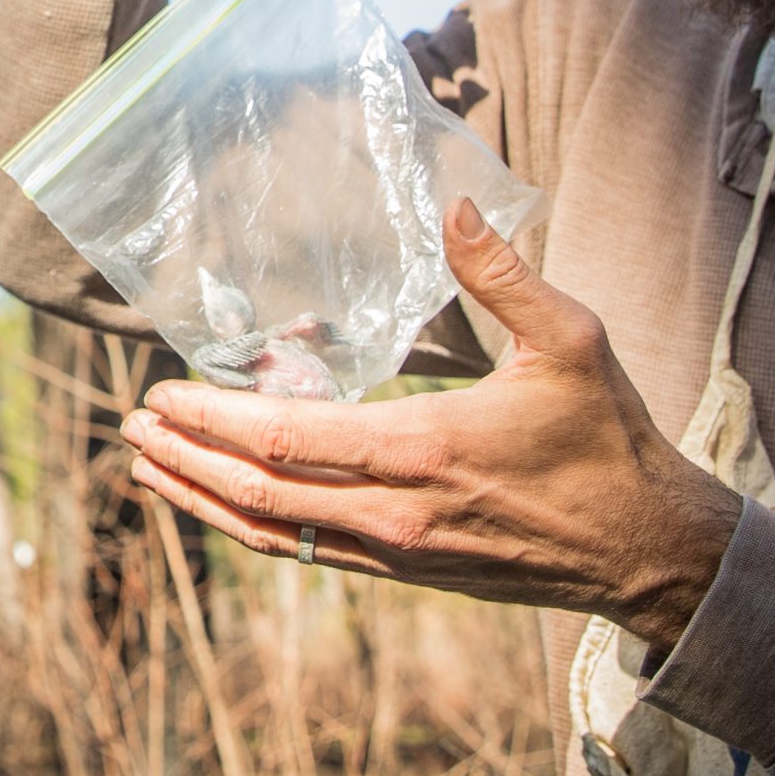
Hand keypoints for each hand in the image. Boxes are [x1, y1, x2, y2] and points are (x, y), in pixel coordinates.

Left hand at [120, 199, 743, 650]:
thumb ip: (504, 274)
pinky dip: (252, 527)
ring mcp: (398, 550)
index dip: (215, 419)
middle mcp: (396, 512)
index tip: (162, 394)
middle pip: (259, 494)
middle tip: (130, 429)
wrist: (644, 547)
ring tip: (149, 471)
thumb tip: (457, 206)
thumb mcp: (570, 338)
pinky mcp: (408, 569)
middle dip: (186, 460)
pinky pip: (308, 552)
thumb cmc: (607, 437)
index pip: (288, 441)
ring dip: (204, 500)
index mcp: (424, 450)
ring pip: (274, 534)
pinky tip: (224, 505)